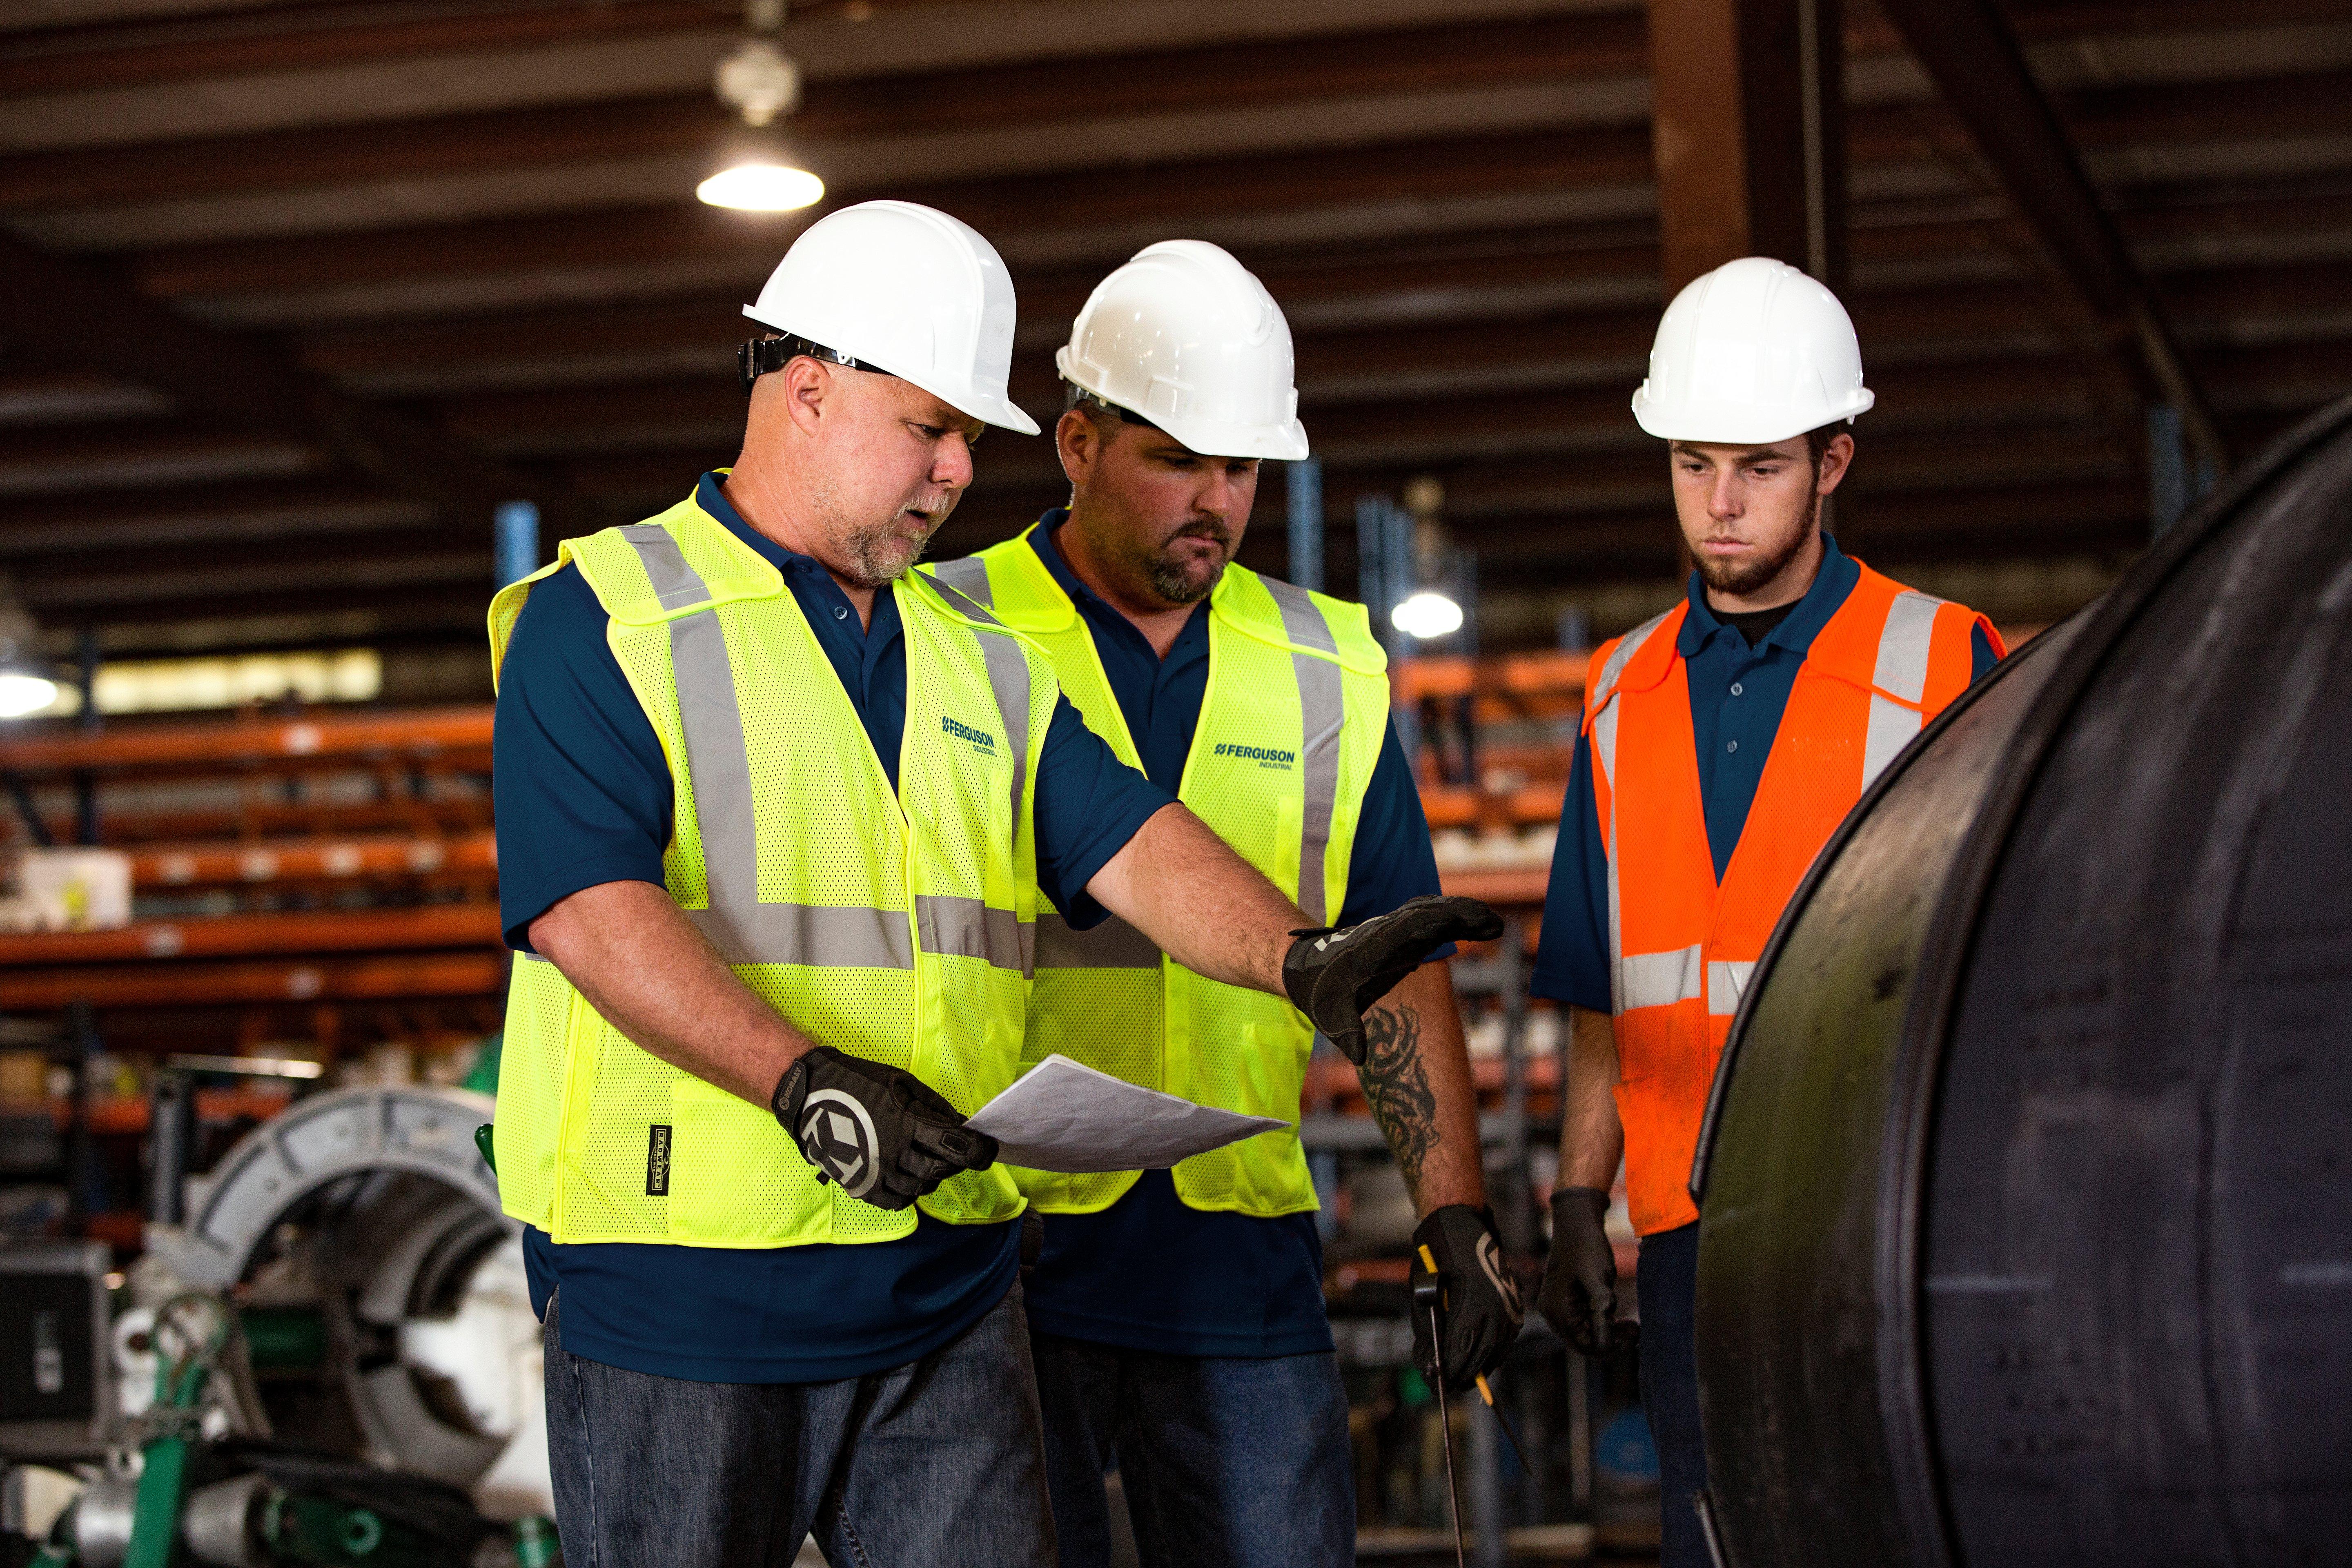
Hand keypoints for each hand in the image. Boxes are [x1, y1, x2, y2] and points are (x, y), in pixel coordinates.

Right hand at [771, 1048, 997, 1210]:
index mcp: (907, 1123)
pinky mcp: (863, 1187)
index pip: (956, 1145)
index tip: (989, 1150)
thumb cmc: (860, 1083)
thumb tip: (962, 1126)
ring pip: (922, 1187)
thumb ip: (934, 1107)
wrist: (811, 1096)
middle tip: (953, 1149)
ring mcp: (878, 1174)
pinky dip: (910, 1192)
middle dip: (955, 1160)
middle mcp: (895, 1153)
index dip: (979, 1150)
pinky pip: (897, 1201)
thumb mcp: (902, 1083)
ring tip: (926, 1158)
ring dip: (933, 1175)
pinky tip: (908, 1176)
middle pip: (942, 1169)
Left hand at [1282, 895, 1502, 1063]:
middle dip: (1463, 915)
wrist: (1306, 970)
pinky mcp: (1400, 938)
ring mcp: (1395, 931)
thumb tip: (1358, 1057)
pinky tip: (1472, 924)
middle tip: (1496, 924)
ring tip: (1494, 925)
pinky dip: (1451, 920)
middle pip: (1430, 914)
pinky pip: (1429, 922)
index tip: (1469, 921)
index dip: (1442, 921)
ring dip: (1461, 915)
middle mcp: (1389, 932)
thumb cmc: (1321, 993)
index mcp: (1377, 946)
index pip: (1413, 927)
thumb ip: (1348, 1033)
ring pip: (1432, 914)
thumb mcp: (1332, 1017)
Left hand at [1411, 1205, 1524, 1384]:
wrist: (1460, 1225)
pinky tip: (1482, 1358)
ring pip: (1499, 1348)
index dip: (1453, 1370)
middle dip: (1466, 1373)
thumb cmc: (1435, 1259)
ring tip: (1464, 1376)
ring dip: (1482, 1365)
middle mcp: (1497, 1302)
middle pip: (1484, 1352)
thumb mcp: (1424, 1295)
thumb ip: (1428, 1332)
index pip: (1464, 1347)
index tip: (1441, 1383)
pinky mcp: (1515, 1303)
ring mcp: (1510, 1302)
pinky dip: (1494, 1351)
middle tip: (1451, 1385)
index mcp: (1473, 1298)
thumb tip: (1429, 1365)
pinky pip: (1507, 1336)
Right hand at [1539, 1187, 1635, 1356]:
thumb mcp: (1598, 1279)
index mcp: (1557, 1310)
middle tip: (1635, 1329)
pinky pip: (1582, 1322)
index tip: (1634, 1331)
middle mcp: (1552, 1313)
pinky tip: (1615, 1313)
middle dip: (1611, 1340)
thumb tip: (1604, 1345)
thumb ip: (1600, 1311)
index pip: (1586, 1345)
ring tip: (1629, 1323)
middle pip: (1584, 1343)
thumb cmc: (1586, 1247)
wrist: (1576, 1222)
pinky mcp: (1563, 1301)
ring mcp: (1555, 1307)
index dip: (1612, 1345)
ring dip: (1607, 1332)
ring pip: (1584, 1334)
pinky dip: (1600, 1322)